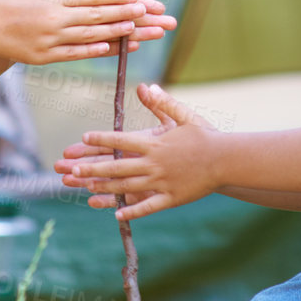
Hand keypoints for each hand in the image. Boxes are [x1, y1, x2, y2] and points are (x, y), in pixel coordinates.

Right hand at [0, 0, 175, 64]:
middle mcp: (54, 20)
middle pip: (97, 16)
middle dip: (126, 14)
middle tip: (150, 13)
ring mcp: (49, 41)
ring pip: (90, 36)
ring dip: (117, 32)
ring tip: (138, 29)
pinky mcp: (43, 57)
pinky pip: (74, 54)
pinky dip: (94, 51)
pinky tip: (112, 47)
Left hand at [54, 83, 219, 219]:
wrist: (227, 160)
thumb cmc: (206, 136)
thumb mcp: (184, 115)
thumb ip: (162, 103)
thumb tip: (144, 87)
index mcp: (155, 144)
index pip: (122, 141)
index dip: (102, 140)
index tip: (84, 138)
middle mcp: (155, 164)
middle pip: (118, 167)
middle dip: (94, 169)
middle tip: (72, 171)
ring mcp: (162, 182)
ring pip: (128, 187)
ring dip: (106, 189)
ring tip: (86, 189)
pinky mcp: (171, 197)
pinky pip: (148, 206)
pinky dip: (132, 211)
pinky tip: (117, 213)